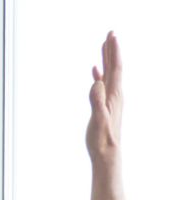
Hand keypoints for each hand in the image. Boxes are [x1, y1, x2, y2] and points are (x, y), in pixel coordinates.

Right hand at [86, 32, 122, 163]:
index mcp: (113, 94)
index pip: (115, 68)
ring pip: (109, 73)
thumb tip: (97, 82)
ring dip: (107, 59)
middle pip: (114, 67)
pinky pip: (102, 84)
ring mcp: (109, 99)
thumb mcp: (99, 119)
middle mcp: (114, 94)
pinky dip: (99, 74)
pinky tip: (95, 70)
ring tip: (104, 46)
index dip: (113, 51)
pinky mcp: (103, 105)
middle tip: (110, 33)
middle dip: (112, 50)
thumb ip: (97, 101)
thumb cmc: (102, 139)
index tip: (111, 36)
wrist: (107, 153)